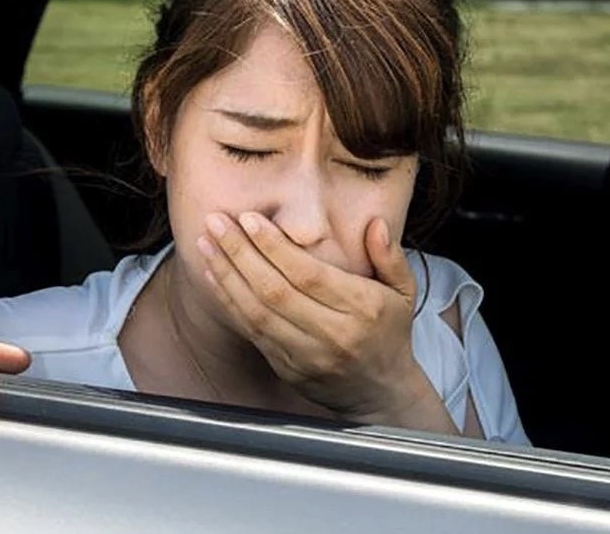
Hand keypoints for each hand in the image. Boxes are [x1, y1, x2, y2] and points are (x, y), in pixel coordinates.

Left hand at [199, 211, 440, 424]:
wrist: (380, 391)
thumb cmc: (389, 332)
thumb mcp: (403, 291)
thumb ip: (390, 256)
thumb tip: (375, 223)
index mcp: (361, 309)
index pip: (309, 275)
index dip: (275, 247)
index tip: (250, 219)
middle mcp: (332, 334)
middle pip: (275, 291)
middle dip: (240, 253)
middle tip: (216, 222)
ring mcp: (306, 355)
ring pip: (257, 312)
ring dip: (226, 276)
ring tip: (206, 244)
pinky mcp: (287, 368)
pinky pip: (251, 332)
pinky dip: (229, 302)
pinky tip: (213, 276)